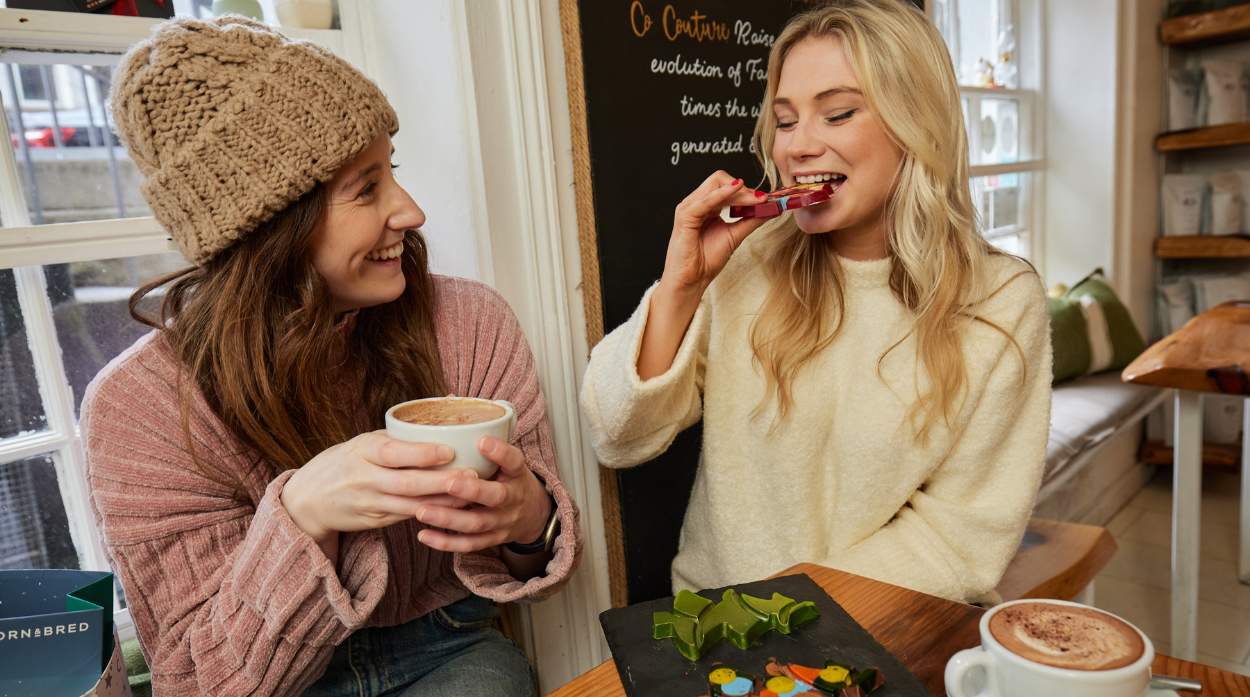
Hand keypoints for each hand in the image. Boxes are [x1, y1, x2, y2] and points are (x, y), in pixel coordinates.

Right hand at [281, 430, 473, 543]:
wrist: (308, 499)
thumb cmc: (348, 460)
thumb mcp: (366, 441)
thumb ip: (402, 431)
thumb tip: (447, 400)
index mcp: (362, 451)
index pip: (393, 452)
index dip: (421, 453)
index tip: (449, 450)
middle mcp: (364, 479)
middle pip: (407, 484)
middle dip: (441, 482)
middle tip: (472, 476)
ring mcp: (370, 503)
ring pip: (411, 506)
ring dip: (443, 502)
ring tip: (471, 494)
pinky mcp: (376, 522)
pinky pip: (408, 517)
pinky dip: (432, 513)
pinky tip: (454, 509)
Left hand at [413, 436, 552, 553]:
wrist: (532, 514)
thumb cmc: (509, 479)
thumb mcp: (509, 460)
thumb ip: (487, 442)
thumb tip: (451, 405)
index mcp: (517, 474)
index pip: (514, 461)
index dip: (500, 452)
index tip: (482, 441)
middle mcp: (512, 499)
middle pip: (495, 497)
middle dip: (471, 491)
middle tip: (447, 482)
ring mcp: (502, 522)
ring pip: (476, 523)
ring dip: (448, 519)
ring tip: (422, 510)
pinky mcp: (491, 540)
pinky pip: (468, 544)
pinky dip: (446, 542)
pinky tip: (424, 534)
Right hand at [660, 170, 767, 295]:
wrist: (692, 281)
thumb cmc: (706, 261)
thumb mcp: (735, 235)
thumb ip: (751, 220)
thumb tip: (771, 208)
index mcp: (705, 205)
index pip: (726, 186)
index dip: (747, 190)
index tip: (766, 199)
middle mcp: (696, 203)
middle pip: (720, 180)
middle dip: (744, 189)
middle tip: (763, 200)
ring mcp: (689, 207)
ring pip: (715, 185)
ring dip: (739, 192)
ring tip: (757, 200)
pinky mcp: (685, 216)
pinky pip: (705, 200)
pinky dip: (722, 195)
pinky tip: (737, 191)